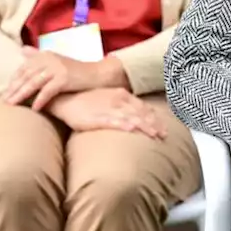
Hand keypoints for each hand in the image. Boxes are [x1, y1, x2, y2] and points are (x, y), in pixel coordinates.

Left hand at [1, 48, 123, 110]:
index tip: (3, 92)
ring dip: (21, 94)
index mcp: (45, 55)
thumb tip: (22, 50)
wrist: (97, 74)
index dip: (13, 80)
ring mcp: (56, 68)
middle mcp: (49, 59)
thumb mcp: (55, 61)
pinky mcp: (64, 78)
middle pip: (26, 76)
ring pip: (34, 83)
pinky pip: (48, 90)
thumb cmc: (75, 70)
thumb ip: (38, 56)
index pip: (24, 68)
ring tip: (12, 104)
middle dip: (13, 89)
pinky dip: (41, 99)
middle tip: (3, 101)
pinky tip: (34, 108)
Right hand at [46, 88, 166, 138]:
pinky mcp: (97, 118)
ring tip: (154, 135)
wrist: (66, 99)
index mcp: (122, 95)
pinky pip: (112, 121)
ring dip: (144, 127)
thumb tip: (136, 117)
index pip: (143, 107)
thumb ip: (122, 106)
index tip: (164, 129)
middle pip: (141, 114)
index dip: (155, 118)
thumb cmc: (87, 100)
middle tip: (164, 136)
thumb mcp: (108, 98)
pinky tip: (130, 129)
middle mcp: (118, 100)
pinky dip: (123, 125)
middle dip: (154, 125)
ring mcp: (108, 109)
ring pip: (131, 118)